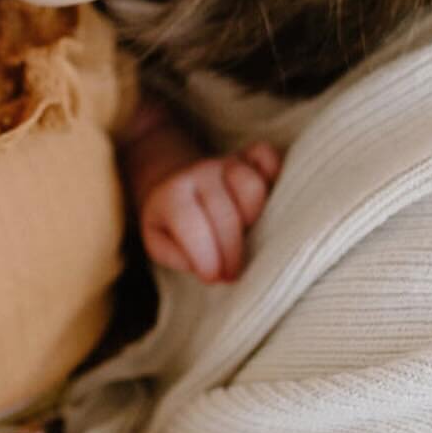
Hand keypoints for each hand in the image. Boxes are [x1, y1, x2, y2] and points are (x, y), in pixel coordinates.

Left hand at [140, 142, 280, 282]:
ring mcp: (228, 161)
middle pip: (227, 213)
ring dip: (255, 219)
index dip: (205, 256)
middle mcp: (201, 172)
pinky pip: (268, 158)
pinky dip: (273, 176)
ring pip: (252, 185)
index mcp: (172, 193)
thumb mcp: (157, 242)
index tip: (214, 278)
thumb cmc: (169, 220)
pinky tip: (267, 202)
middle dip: (232, 253)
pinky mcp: (250, 155)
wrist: (173, 178)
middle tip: (232, 273)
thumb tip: (212, 269)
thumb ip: (177, 256)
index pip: (190, 224)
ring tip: (248, 237)